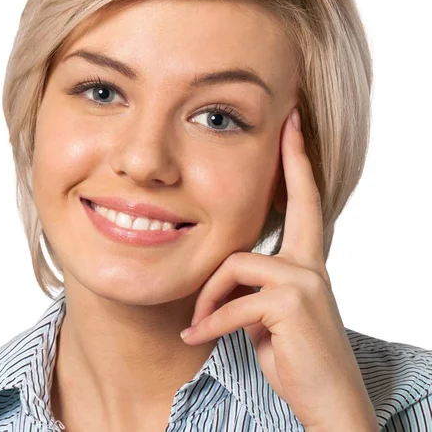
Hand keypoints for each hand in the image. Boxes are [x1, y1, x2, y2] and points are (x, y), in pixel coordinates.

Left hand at [180, 109, 377, 431]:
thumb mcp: (268, 315)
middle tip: (290, 121)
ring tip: (201, 325)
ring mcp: (305, 280)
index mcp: (306, 264)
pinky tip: (196, 339)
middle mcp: (312, 265)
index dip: (300, 164)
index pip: (304, 206)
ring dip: (211, 298)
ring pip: (236, 265)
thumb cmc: (294, 358)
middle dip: (294, 160)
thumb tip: (230, 274)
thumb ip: (253, 286)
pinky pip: (232, 304)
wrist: (327, 403)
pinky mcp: (290, 303)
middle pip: (297, 204)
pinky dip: (209, 324)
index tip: (296, 125)